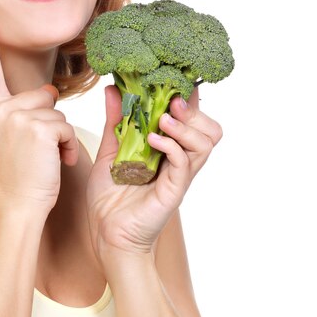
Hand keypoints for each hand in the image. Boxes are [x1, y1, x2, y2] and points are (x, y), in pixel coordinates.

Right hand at [0, 3, 78, 215]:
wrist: (16, 208)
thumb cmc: (16, 175)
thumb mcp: (7, 137)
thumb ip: (19, 111)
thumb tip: (49, 91)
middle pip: (41, 94)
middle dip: (50, 119)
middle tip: (38, 149)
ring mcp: (14, 117)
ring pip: (57, 112)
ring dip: (60, 136)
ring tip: (46, 159)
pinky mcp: (36, 127)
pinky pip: (65, 126)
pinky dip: (68, 146)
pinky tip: (57, 163)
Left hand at [86, 85, 221, 262]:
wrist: (107, 234)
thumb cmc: (110, 198)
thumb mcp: (110, 151)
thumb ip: (115, 121)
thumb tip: (112, 89)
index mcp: (167, 150)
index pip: (193, 120)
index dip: (188, 100)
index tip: (172, 83)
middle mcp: (179, 161)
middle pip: (209, 129)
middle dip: (193, 111)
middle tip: (171, 101)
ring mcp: (179, 176)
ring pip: (205, 143)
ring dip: (185, 126)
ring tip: (162, 120)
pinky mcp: (174, 190)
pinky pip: (185, 163)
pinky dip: (172, 146)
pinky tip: (152, 141)